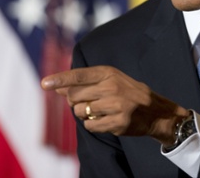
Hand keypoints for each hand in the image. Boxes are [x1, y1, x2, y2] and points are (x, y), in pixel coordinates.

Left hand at [41, 65, 188, 145]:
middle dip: (75, 102)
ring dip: (84, 114)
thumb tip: (57, 88)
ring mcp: (116, 105)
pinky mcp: (118, 122)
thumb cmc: (128, 92)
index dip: (60, 79)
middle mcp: (112, 87)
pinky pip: (90, 126)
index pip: (79, 75)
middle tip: (89, 101)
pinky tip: (104, 119)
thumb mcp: (110, 80)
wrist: (155, 110)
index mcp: (109, 73)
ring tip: (100, 110)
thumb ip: (85, 83)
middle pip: (75, 97)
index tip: (44, 83)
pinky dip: (92, 124)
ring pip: (81, 112)